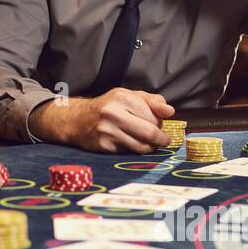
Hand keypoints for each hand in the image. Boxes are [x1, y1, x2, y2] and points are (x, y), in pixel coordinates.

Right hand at [30, 88, 173, 152]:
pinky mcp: (103, 146)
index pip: (154, 116)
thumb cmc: (108, 106)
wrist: (77, 119)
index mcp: (122, 97)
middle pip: (150, 132)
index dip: (161, 123)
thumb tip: (170, 111)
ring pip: (141, 146)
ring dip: (149, 147)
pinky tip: (130, 143)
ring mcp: (107, 130)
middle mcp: (113, 113)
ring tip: (147, 142)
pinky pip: (129, 152)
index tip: (160, 125)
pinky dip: (134, 150)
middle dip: (160, 139)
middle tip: (163, 140)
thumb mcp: (129, 96)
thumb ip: (152, 101)